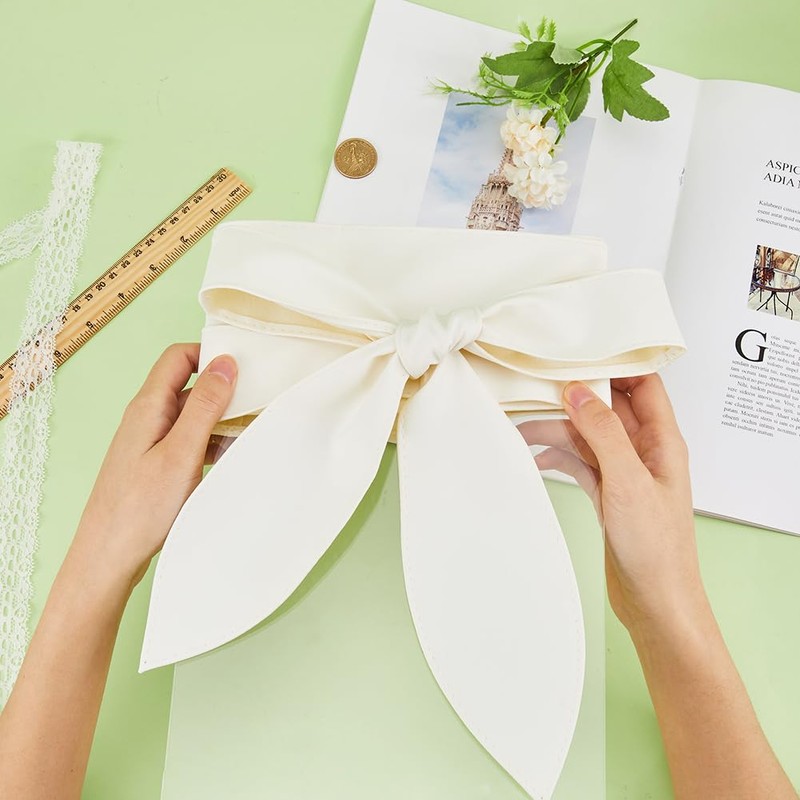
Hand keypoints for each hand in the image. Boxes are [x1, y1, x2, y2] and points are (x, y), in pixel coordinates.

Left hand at [71, 343, 237, 590]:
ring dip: (220, 420)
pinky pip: (189, 440)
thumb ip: (205, 406)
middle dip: (223, 389)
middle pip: (189, 385)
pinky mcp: (157, 464)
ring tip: (247, 436)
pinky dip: (211, 443)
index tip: (243, 366)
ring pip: (192, 415)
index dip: (209, 354)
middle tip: (256, 401)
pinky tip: (227, 459)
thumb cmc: (140, 508)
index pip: (179, 357)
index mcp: (149, 406)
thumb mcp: (182, 452)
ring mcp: (151, 441)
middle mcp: (148, 418)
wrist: (109, 557)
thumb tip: (225, 363)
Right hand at [518, 374, 705, 633]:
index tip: (580, 354)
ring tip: (521, 432)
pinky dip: (556, 458)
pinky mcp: (607, 493)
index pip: (643, 386)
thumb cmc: (658, 549)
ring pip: (586, 437)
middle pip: (606, 409)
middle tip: (537, 389)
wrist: (654, 600)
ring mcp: (623, 472)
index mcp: (662, 441)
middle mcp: (643, 452)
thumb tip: (580, 391)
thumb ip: (604, 433)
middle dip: (573, 398)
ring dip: (556, 432)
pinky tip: (535, 459)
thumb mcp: (628, 482)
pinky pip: (577, 462)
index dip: (616, 365)